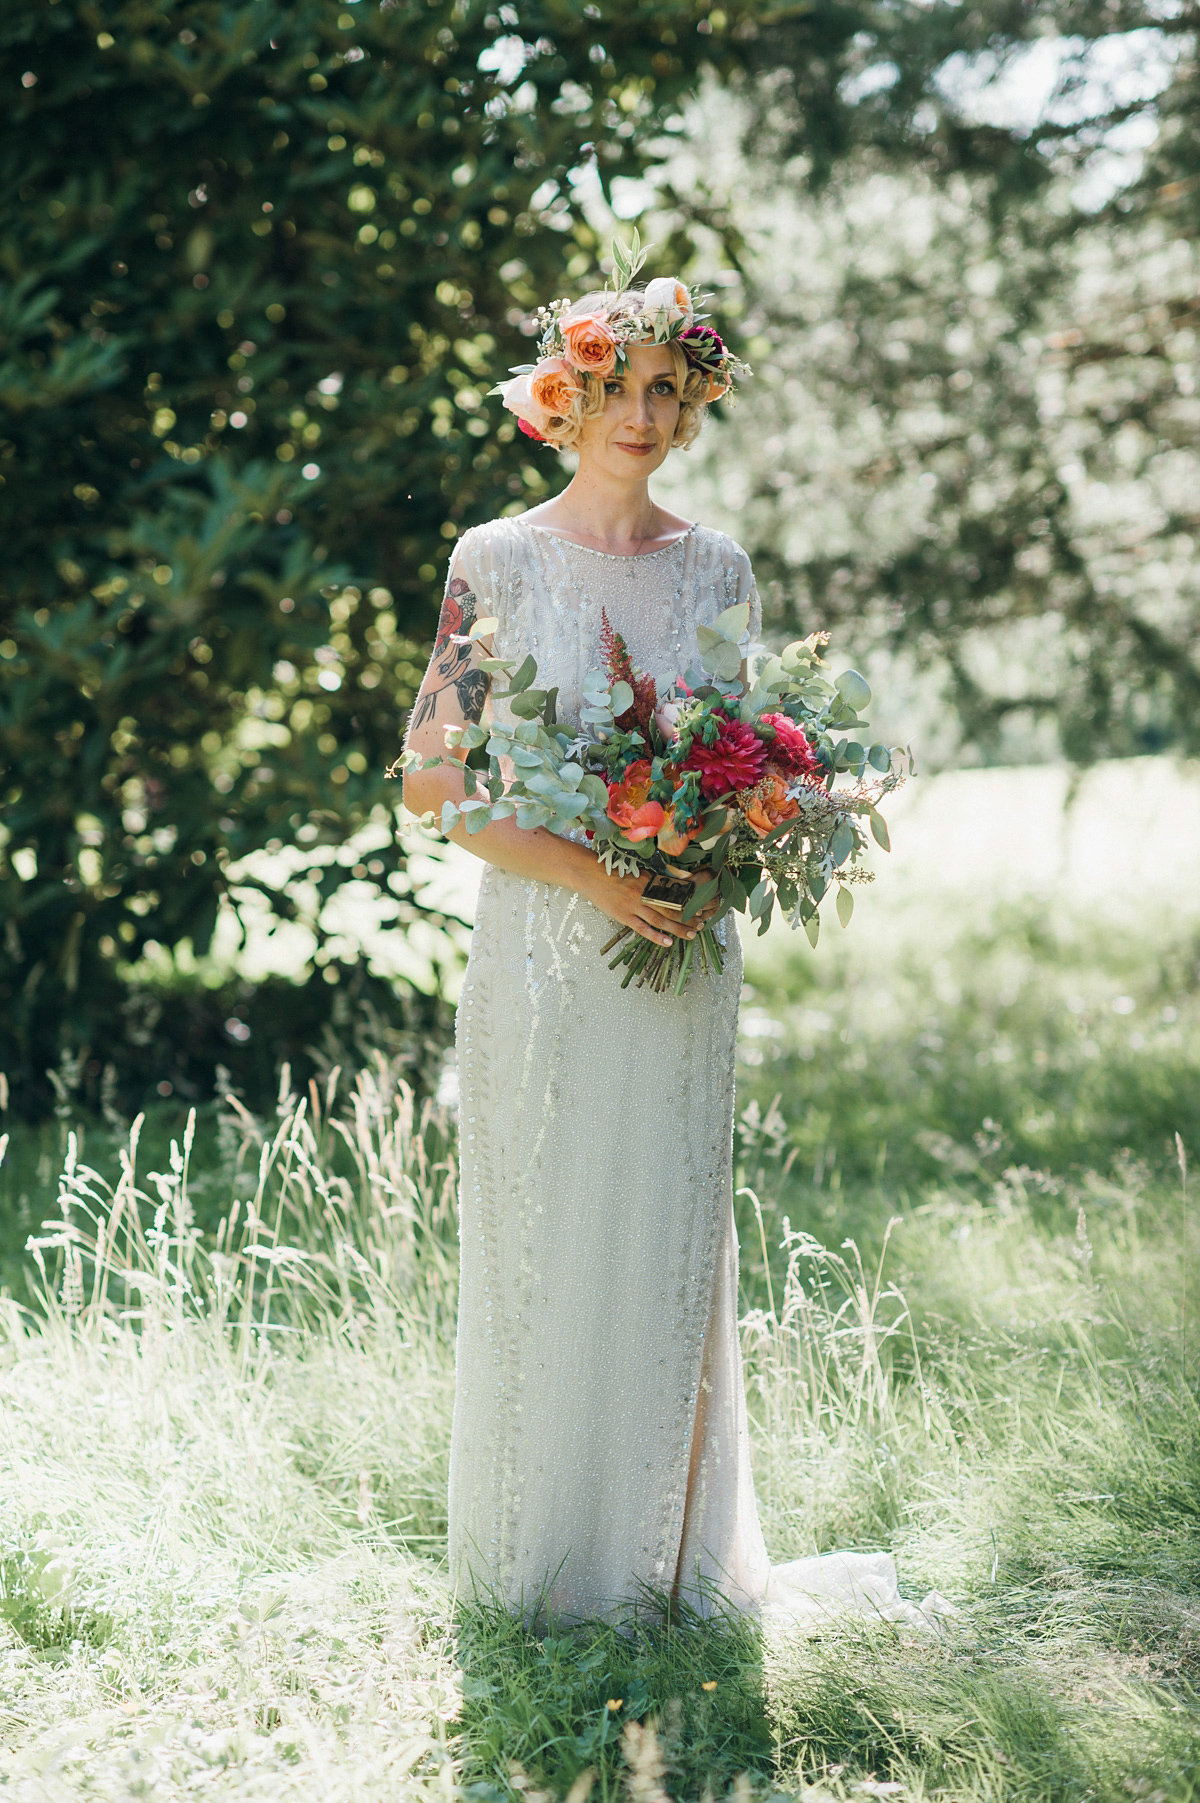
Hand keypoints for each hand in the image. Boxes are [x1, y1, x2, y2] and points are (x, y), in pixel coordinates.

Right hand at [579, 862, 717, 947]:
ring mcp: (634, 905)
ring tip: (691, 934)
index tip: (701, 908)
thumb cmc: (613, 872)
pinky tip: (668, 942)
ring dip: (678, 928)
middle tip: (701, 924)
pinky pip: (643, 929)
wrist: (590, 874)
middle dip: (689, 917)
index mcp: (649, 880)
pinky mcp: (624, 916)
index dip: (690, 902)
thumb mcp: (637, 872)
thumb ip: (652, 881)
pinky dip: (656, 937)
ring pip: (661, 920)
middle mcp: (644, 893)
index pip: (676, 893)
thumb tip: (671, 889)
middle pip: (672, 908)